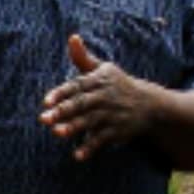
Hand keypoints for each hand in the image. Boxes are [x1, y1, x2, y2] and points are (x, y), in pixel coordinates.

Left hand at [40, 34, 155, 160]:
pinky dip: (90, 148)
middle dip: (63, 111)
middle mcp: (104, 97)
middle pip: (81, 104)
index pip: (77, 86)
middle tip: (43, 119)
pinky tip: (77, 156)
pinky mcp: (117, 131)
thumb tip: (72, 37)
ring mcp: (112, 114)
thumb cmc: (116, 85)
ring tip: (57, 133)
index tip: (45, 101)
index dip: (61, 93)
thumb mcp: (102, 69)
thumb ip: (83, 58)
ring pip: (90, 122)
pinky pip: (102, 140)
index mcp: (98, 81)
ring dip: (74, 128)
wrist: (149, 104)